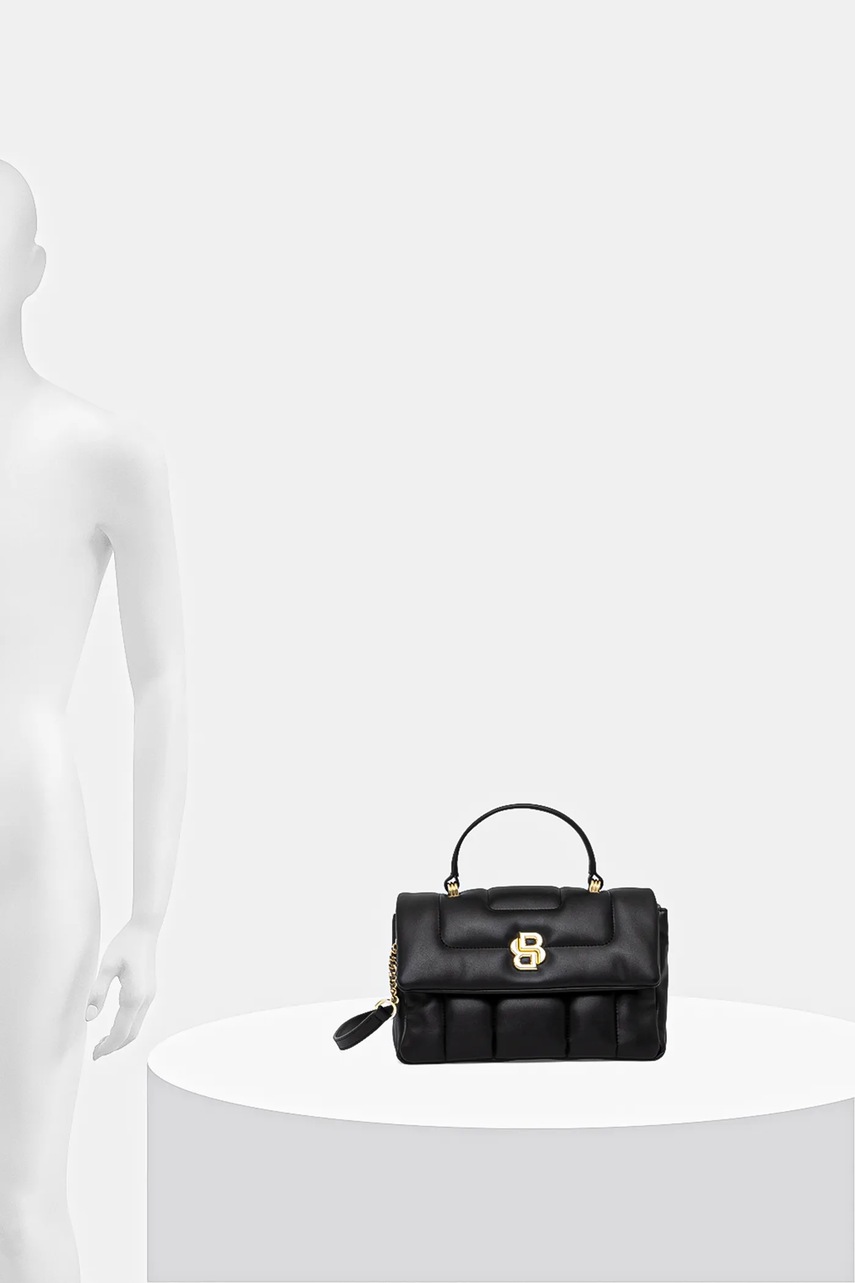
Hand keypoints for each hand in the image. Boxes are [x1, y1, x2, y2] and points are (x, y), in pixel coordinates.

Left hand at [85, 921, 157, 1059]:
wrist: (145, 931)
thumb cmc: (125, 945)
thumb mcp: (107, 966)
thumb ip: (98, 992)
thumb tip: (89, 1017)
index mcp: (134, 996)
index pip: (121, 1032)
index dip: (108, 1047)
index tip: (95, 1055)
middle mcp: (145, 999)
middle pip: (131, 1034)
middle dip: (114, 1046)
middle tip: (96, 1052)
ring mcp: (149, 996)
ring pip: (136, 1027)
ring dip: (121, 1038)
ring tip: (102, 1041)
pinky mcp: (149, 992)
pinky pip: (138, 1017)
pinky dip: (127, 1027)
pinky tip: (115, 1025)